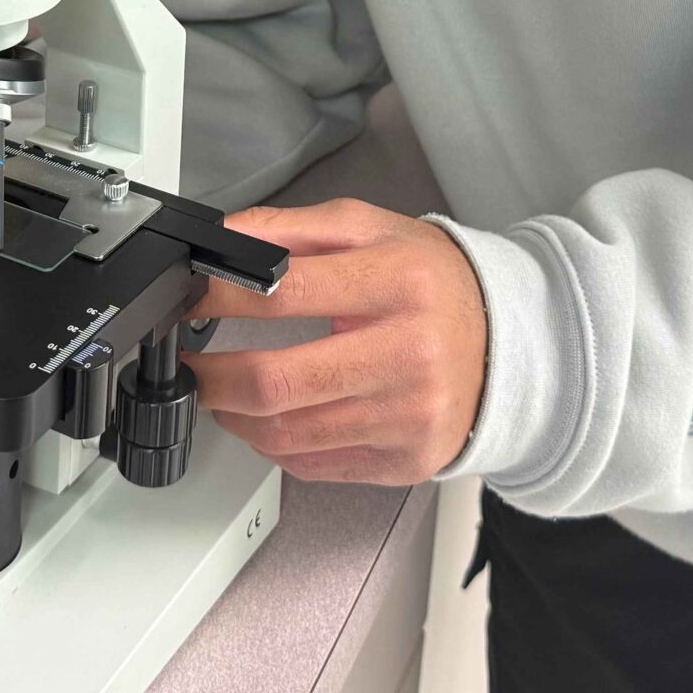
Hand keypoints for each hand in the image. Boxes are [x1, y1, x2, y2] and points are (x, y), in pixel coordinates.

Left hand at [187, 199, 487, 485]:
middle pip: (276, 382)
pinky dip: (274, 443)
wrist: (506, 343)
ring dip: (235, 415)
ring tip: (223, 391)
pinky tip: (271, 418)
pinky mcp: (404, 461)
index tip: (187, 300)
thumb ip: (288, 228)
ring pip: (285, 435)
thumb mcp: (368, 229)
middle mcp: (409, 354)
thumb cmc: (432, 283)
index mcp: (398, 283)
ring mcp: (408, 417)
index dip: (217, 298)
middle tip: (189, 365)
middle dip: (211, 378)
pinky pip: (312, 465)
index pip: (283, 292)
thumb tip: (219, 240)